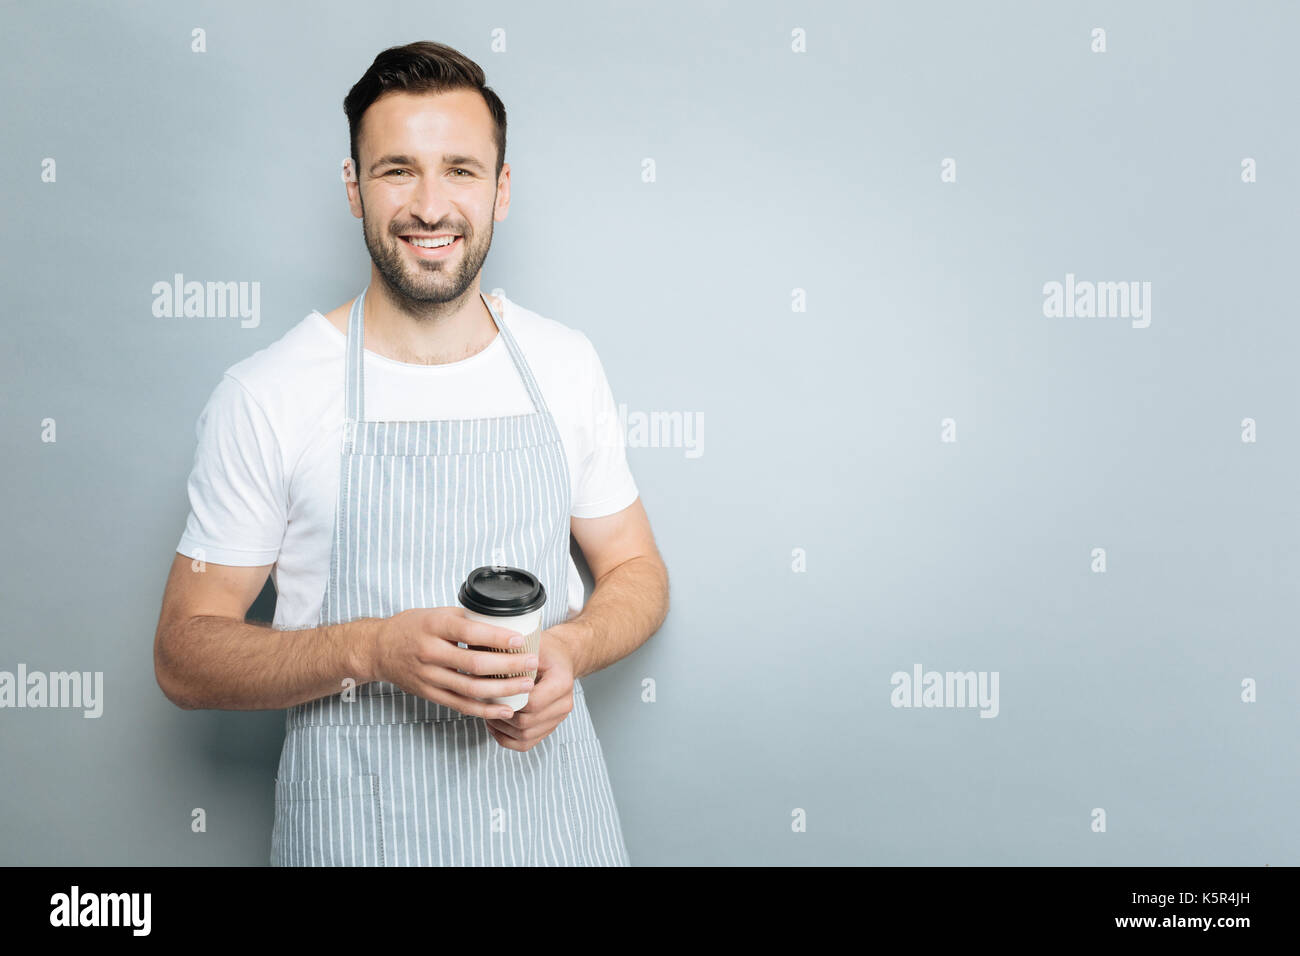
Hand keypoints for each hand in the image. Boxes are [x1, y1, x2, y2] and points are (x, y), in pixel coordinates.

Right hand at [369, 607, 537, 719]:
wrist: (379, 649)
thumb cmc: (414, 626)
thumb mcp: (437, 613)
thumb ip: (466, 620)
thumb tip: (504, 623)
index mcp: (433, 626)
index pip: (469, 633)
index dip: (497, 638)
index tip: (520, 640)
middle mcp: (429, 652)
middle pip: (474, 664)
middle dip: (507, 666)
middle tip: (532, 664)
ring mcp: (428, 676)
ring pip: (470, 688)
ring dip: (501, 690)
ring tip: (526, 686)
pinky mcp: (429, 693)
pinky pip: (460, 705)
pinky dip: (484, 709)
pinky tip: (505, 708)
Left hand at [485, 627, 576, 750]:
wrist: (561, 657)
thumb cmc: (544, 649)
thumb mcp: (531, 643)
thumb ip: (510, 652)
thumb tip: (477, 651)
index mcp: (562, 682)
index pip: (532, 703)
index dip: (508, 700)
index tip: (491, 689)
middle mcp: (564, 704)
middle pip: (526, 723)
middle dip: (501, 715)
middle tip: (484, 702)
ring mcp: (558, 718)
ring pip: (524, 737)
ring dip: (502, 728)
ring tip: (487, 712)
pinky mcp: (549, 727)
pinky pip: (526, 744)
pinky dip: (507, 739)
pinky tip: (495, 725)